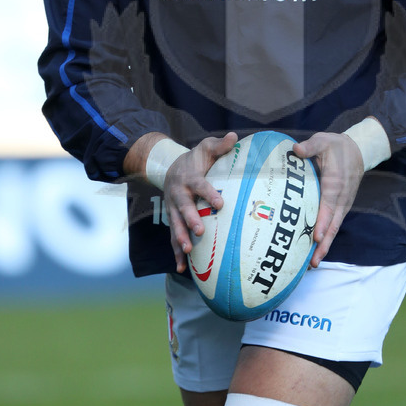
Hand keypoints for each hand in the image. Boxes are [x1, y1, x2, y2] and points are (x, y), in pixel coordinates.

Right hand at [163, 131, 237, 272]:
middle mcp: (178, 193)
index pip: (199, 185)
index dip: (209, 193)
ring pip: (175, 223)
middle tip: (200, 230)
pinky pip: (173, 236)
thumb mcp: (206, 148)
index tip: (220, 204)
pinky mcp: (173, 219)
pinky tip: (181, 268)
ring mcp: (173, 207)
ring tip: (188, 250)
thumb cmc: (196, 159)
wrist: (171, 167)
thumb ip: (220, 145)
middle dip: (190, 219)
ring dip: (180, 237)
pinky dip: (176, 251)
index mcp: (189, 177)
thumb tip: (235, 137)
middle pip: (183, 207)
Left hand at [293, 132, 363, 267]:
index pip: (329, 205)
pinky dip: (326, 238)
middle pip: (333, 224)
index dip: (322, 222)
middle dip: (324, 244)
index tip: (316, 237)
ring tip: (312, 263)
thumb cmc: (335, 146)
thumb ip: (310, 146)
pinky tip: (316, 250)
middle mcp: (341, 197)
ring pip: (334, 228)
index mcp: (336, 182)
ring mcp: (342, 204)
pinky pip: (333, 224)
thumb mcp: (323, 140)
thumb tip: (296, 149)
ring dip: (325, 246)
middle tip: (313, 262)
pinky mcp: (340, 207)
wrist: (357, 150)